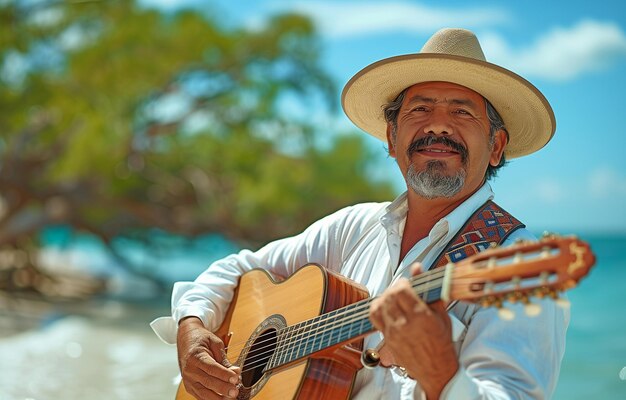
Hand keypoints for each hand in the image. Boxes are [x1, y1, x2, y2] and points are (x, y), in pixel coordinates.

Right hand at [177, 317, 240, 399]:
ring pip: (203, 393)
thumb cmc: (201, 340)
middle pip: (208, 382)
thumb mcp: (215, 343)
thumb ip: (224, 358)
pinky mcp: (189, 387)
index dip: (224, 375)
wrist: (186, 339)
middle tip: (235, 391)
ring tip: (231, 397)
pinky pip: (200, 396)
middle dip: (223, 388)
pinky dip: (211, 399)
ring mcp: (188, 380)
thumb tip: (235, 371)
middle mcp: (189, 370)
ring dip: (218, 397)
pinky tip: (222, 398)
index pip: (211, 368)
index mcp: (195, 356)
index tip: (235, 378)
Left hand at [369, 264, 458, 398]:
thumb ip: (428, 289)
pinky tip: (387, 307)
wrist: (436, 370)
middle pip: (388, 296)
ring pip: (378, 305)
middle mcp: (404, 325)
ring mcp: (393, 333)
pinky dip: (377, 307)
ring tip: (394, 298)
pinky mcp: (386, 339)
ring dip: (385, 297)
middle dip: (394, 288)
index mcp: (421, 317)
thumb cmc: (442, 342)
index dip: (402, 283)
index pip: (401, 291)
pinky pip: (374, 317)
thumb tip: (418, 267)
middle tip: (402, 289)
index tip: (408, 283)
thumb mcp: (441, 315)